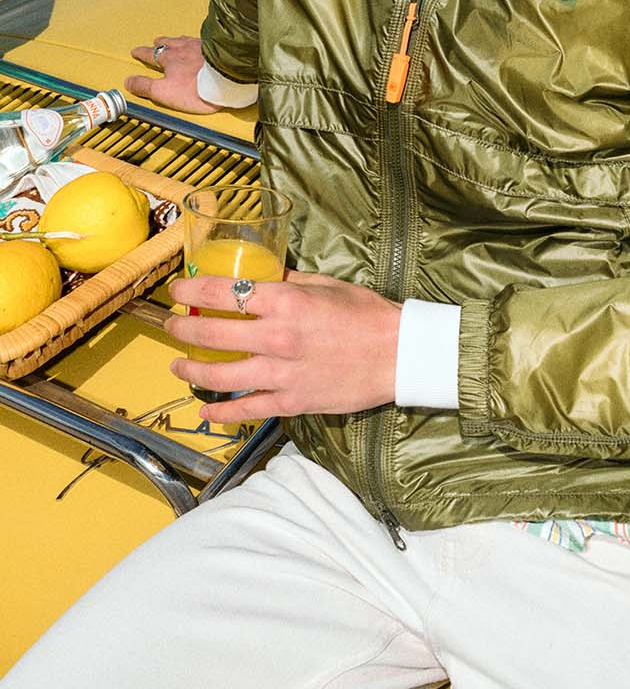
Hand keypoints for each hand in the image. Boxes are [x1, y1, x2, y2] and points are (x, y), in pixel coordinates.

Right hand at [125, 36, 221, 113]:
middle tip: (156, 41)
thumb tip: (128, 82)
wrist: (227, 80)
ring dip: (179, 40)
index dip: (142, 53)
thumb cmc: (196, 88)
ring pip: (186, 40)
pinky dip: (199, 41)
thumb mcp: (163, 92)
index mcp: (170, 58)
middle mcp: (185, 48)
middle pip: (169, 43)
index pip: (151, 54)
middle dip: (161, 43)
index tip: (136, 51)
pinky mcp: (218, 50)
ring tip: (177, 39)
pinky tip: (203, 43)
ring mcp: (202, 47)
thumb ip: (145, 87)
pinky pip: (205, 41)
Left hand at [165, 269, 402, 421]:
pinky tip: (206, 412)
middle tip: (172, 325)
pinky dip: (222, 413)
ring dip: (192, 371)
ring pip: (221, 376)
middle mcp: (277, 337)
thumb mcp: (326, 285)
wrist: (398, 354)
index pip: (225, 292)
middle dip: (183, 328)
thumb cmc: (366, 314)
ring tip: (178, 366)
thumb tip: (259, 275)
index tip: (178, 289)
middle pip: (213, 333)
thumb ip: (289, 281)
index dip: (193, 289)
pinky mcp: (292, 401)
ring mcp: (282, 373)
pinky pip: (248, 409)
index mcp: (286, 301)